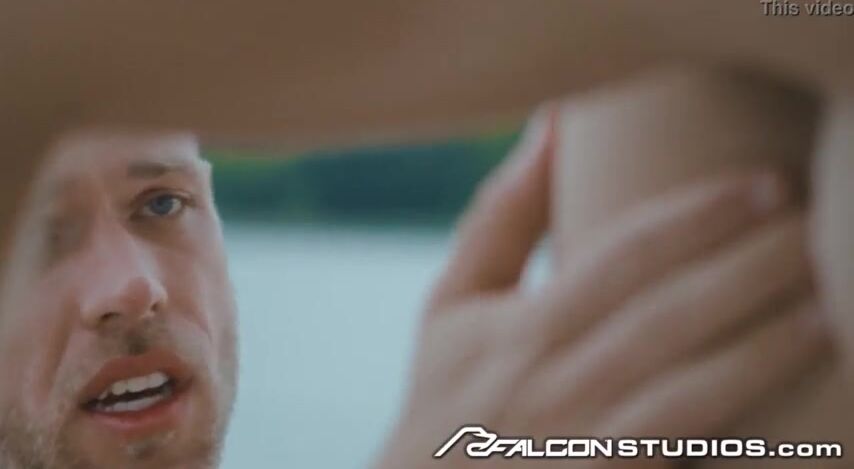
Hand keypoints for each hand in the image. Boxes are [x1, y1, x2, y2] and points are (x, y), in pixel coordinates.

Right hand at [375, 110, 829, 467]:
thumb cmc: (445, 392)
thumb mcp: (450, 302)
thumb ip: (501, 217)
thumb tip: (552, 123)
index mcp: (522, 327)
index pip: (622, 257)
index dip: (697, 217)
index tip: (763, 185)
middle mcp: (556, 383)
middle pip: (669, 317)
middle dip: (751, 270)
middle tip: (815, 227)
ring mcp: (585, 443)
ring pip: (689, 394)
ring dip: (763, 350)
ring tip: (824, 308)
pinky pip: (682, 452)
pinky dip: (737, 424)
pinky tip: (789, 400)